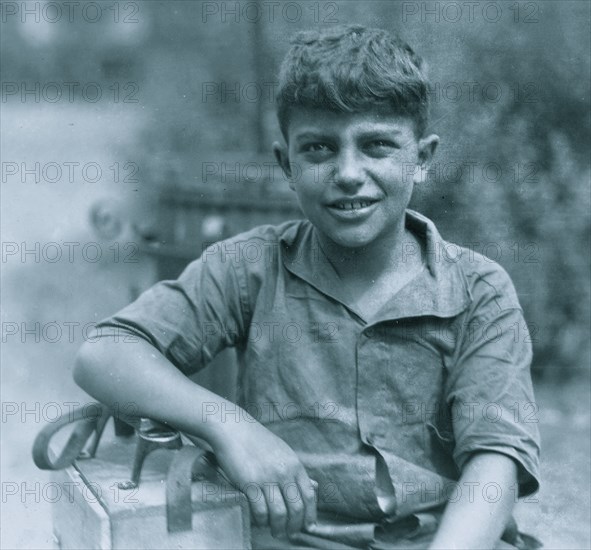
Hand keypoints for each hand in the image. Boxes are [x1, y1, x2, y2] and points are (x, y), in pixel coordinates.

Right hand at [210, 420, 316, 537]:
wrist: (234, 429)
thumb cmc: (256, 440)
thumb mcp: (282, 451)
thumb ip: (293, 470)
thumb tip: (308, 488)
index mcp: (294, 464)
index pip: (309, 495)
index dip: (310, 514)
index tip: (308, 525)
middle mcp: (284, 472)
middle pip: (296, 508)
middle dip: (295, 526)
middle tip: (290, 534)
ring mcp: (267, 478)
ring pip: (279, 513)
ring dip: (278, 528)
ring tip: (274, 531)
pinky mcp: (250, 483)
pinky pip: (260, 510)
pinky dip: (261, 520)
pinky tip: (260, 521)